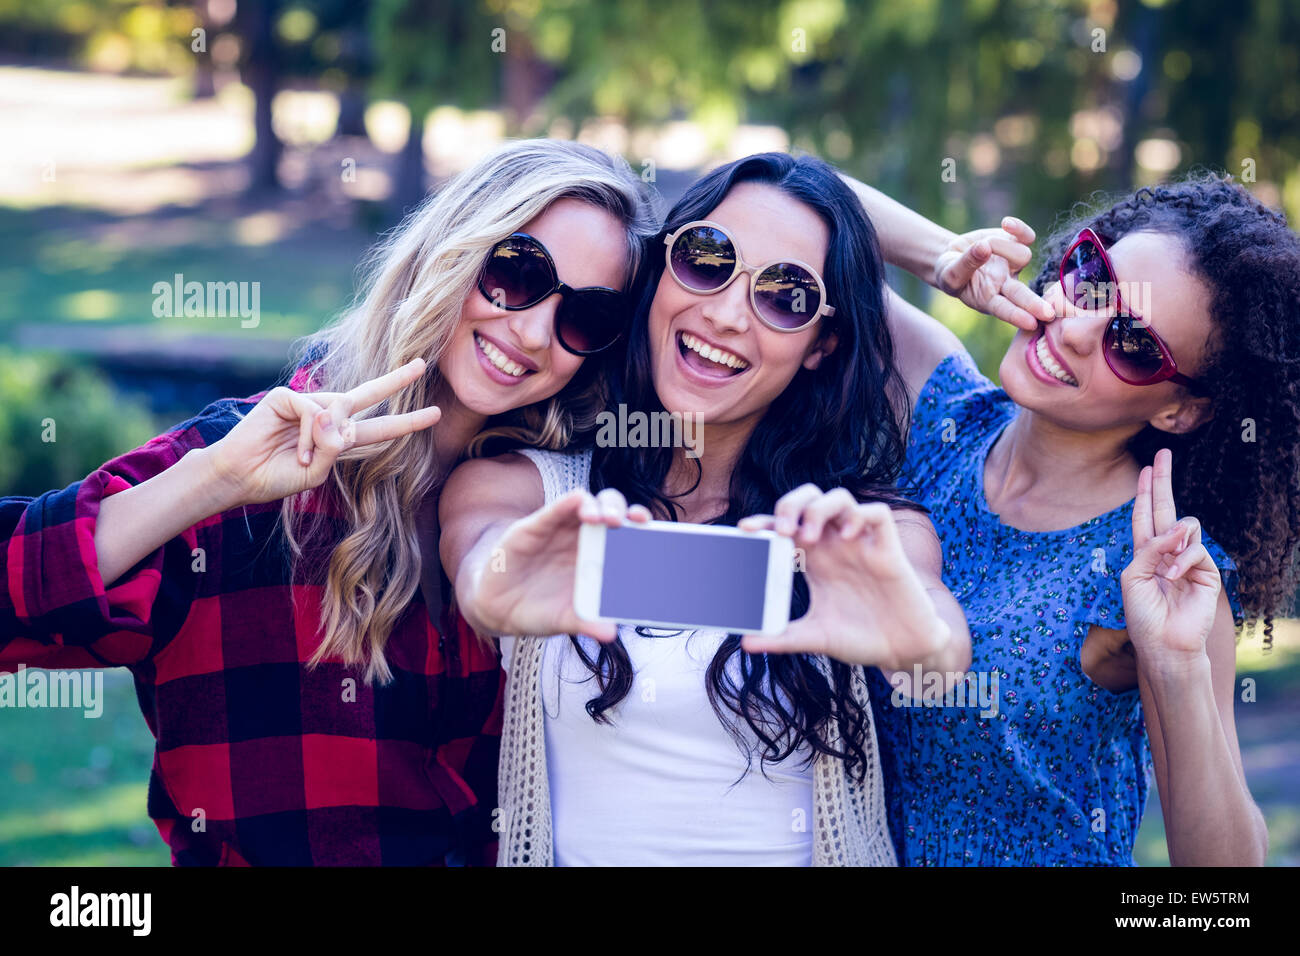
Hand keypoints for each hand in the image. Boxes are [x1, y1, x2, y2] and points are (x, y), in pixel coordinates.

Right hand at [204, 358, 439, 506]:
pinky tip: (298, 450)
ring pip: (338, 410)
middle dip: (396, 380)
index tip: (434, 414)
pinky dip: (310, 433)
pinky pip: (313, 410)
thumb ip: (334, 449)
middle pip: (367, 395)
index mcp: (339, 438)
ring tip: (306, 459)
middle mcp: (326, 416)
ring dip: (325, 440)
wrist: (239, 477)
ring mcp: (306, 403)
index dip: (406, 422)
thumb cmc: (276, 478)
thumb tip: (335, 416)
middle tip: (422, 364)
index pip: (379, 428)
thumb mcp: (317, 474)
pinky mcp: (286, 396)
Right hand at [466, 487, 650, 641]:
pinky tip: (575, 502)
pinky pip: (554, 510)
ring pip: (586, 504)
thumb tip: (610, 632)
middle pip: (610, 511)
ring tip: (600, 518)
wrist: (499, 609)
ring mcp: (560, 529)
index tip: (650, 529)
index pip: (625, 533)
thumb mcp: (565, 619)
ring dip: (597, 506)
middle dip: (621, 511)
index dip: (639, 526)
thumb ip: (586, 622)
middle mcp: (584, 538)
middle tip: (625, 522)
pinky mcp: (535, 526)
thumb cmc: (540, 610)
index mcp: (599, 557)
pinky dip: (566, 504)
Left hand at [737, 486, 950, 667]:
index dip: (765, 521)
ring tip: (809, 536)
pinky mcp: (889, 550)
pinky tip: (849, 535)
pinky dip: (861, 515)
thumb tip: (745, 643)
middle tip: (783, 531)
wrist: (902, 651)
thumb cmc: (861, 638)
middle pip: (810, 499)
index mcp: (815, 559)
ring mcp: (862, 544)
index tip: (745, 529)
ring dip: (820, 509)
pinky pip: (878, 513)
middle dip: (792, 505)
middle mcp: (836, 545)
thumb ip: (782, 638)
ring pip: (840, 498)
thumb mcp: (815, 637)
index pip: (787, 526)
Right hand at [934, 217, 1054, 330]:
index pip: (1004, 309)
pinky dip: (1019, 228)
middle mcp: (1006, 285)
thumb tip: (984, 248)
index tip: (1031, 323)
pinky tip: (1006, 224)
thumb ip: (965, 264)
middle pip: (1023, 294)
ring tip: (982, 245)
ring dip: (999, 246)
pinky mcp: (1017, 243)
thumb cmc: (950, 272)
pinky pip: (1026, 236)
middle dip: (1034, 303)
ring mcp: (1014, 265)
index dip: (1017, 315)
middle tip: (1048, 313)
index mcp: (988, 300)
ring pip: (1022, 255)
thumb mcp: (949, 273)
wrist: (953, 255)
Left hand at [1121, 448, 1220, 669]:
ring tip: (1166, 565)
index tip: (1146, 468)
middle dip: (1163, 482)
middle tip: (1164, 456)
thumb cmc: (1142, 615)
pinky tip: (1174, 577)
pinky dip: (1183, 560)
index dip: (1145, 492)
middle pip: (1166, 508)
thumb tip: (1177, 528)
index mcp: (1146, 553)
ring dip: (1173, 538)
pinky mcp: (1208, 572)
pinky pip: (1196, 550)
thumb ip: (1149, 548)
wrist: (1163, 644)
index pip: (1145, 516)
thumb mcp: (1133, 576)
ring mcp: (1189, 560)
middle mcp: (1167, 552)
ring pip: (1186, 526)